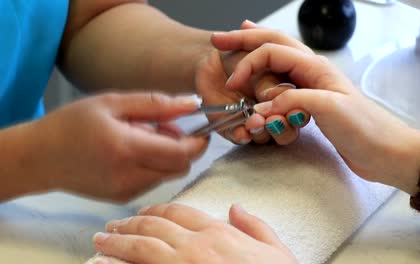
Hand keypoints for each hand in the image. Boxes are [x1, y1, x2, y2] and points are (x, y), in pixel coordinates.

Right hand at [31, 92, 207, 201]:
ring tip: (141, 137)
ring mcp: (126, 191)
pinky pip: (153, 181)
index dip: (198, 142)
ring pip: (169, 175)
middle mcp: (129, 175)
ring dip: (167, 156)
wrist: (41, 157)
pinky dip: (153, 166)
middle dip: (183, 147)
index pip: (182, 154)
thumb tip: (193, 104)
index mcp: (126, 148)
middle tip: (162, 127)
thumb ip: (157, 104)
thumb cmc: (73, 124)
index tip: (199, 130)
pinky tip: (133, 152)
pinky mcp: (123, 198)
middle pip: (181, 167)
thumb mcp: (114, 102)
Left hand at [90, 203, 296, 263]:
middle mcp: (196, 246)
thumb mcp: (278, 252)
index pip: (180, 212)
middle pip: (154, 227)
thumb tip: (237, 207)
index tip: (143, 214)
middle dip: (129, 224)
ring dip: (116, 242)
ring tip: (100, 240)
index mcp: (220, 234)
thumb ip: (256, 227)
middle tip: (112, 226)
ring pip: (140, 247)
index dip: (157, 210)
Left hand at [194, 21, 308, 144]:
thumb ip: (271, 83)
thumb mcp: (261, 63)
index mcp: (289, 97)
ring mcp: (256, 123)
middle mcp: (275, 113)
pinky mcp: (236, 129)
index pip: (299, 112)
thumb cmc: (243, 56)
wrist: (213, 59)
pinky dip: (243, 136)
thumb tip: (277, 97)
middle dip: (283, 128)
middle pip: (288, 132)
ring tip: (255, 121)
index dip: (298, 114)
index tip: (293, 110)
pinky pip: (242, 138)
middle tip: (274, 119)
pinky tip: (242, 131)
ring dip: (262, 131)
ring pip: (267, 138)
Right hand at [221, 28, 419, 194]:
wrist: (385, 151)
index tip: (232, 84)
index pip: (272, 52)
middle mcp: (311, 73)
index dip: (248, 64)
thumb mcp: (328, 108)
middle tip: (221, 39)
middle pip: (274, 46)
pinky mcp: (311, 106)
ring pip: (276, 66)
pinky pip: (282, 90)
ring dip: (254, 60)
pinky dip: (265, 84)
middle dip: (246, 40)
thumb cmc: (365, 128)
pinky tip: (259, 85)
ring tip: (236, 49)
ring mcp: (311, 88)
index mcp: (316, 67)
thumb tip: (264, 106)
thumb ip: (294, 100)